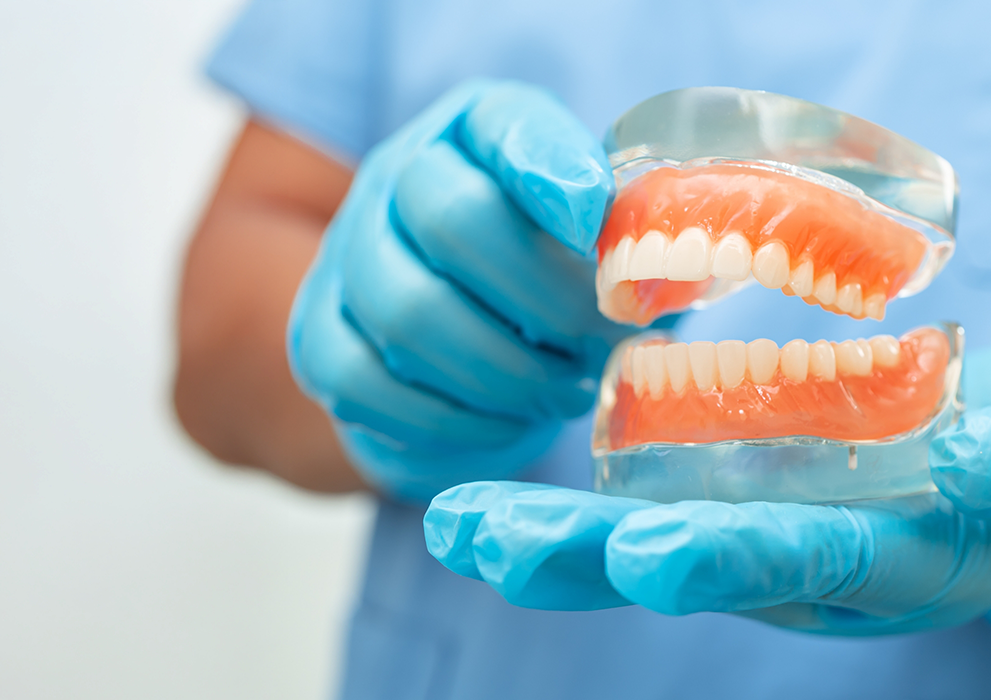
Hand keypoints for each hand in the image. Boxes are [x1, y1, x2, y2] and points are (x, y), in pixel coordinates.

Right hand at [288, 79, 626, 501]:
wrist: (433, 334)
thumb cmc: (537, 274)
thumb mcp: (590, 235)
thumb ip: (629, 237)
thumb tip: (671, 277)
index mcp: (472, 131)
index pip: (504, 125)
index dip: (550, 169)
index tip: (597, 227)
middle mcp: (394, 178)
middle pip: (452, 219)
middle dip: (545, 297)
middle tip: (601, 342)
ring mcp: (344, 258)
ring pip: (410, 313)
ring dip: (507, 368)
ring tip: (563, 388)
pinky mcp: (319, 342)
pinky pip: (373, 386)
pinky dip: (456, 415)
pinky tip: (508, 418)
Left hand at [425, 341, 990, 647]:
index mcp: (894, 555)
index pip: (801, 558)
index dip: (726, 558)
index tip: (643, 555)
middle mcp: (813, 557)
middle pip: (691, 560)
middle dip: (588, 558)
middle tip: (484, 541)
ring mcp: (772, 530)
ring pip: (649, 540)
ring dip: (548, 536)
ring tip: (451, 524)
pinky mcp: (750, 496)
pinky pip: (654, 502)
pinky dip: (573, 501)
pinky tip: (489, 491)